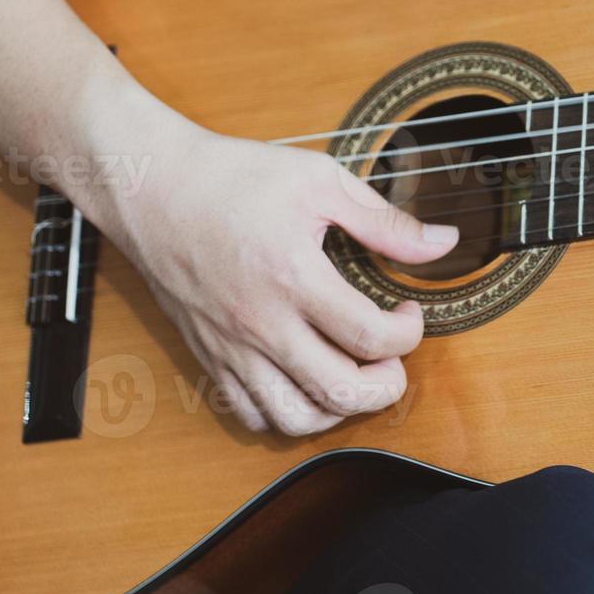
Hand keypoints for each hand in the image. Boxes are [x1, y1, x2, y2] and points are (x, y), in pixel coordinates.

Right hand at [87, 118, 458, 435]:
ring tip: (354, 372)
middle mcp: (261, 323)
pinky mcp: (208, 356)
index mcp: (293, 277)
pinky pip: (250, 414)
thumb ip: (385, 222)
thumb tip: (444, 243)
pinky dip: (288, 412)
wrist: (149, 186)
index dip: (409, 334)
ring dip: (340, 408)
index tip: (409, 311)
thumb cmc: (233, 176)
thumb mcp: (320, 181)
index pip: (369, 337)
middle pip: (340, 392)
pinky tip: (307, 379)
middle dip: (387, 385)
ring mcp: (231, 347)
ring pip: (294, 417)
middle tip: (393, 355)